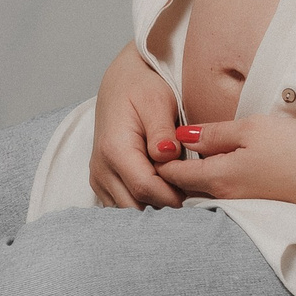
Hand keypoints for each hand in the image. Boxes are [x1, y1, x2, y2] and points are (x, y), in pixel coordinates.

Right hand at [90, 44, 184, 209]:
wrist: (120, 84)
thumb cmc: (142, 89)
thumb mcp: (157, 100)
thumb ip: (162, 130)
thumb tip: (168, 154)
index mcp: (115, 149)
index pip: (146, 188)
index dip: (174, 194)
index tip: (196, 188)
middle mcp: (101, 168)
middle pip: (137, 206)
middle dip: (166, 205)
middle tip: (191, 191)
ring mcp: (99, 178)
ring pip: (129, 211)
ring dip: (154, 207)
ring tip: (177, 189)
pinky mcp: (102, 183)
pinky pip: (123, 206)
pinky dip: (143, 205)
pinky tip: (162, 190)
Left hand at [158, 116, 295, 215]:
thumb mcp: (251, 129)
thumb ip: (213, 134)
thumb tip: (179, 138)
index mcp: (219, 178)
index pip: (173, 175)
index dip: (157, 163)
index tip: (146, 152)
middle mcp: (228, 199)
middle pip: (187, 192)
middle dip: (169, 181)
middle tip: (154, 165)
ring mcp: (246, 209)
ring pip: (208, 199)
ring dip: (193, 188)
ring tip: (182, 173)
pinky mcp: (264, 211)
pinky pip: (229, 204)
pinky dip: (218, 194)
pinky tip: (223, 181)